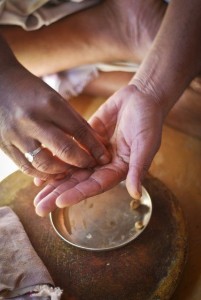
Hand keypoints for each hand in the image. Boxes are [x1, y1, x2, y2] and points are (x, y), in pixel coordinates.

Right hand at [0, 61, 109, 180]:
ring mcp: (16, 134)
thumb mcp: (56, 99)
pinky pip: (26, 168)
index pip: (79, 130)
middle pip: (64, 150)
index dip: (94, 147)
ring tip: (71, 171)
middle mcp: (32, 120)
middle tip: (90, 166)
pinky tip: (52, 174)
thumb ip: (75, 121)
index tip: (104, 157)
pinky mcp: (5, 145)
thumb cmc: (32, 91)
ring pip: (44, 164)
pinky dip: (42, 175)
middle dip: (82, 162)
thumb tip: (96, 142)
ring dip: (62, 172)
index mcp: (49, 104)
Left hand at [34, 84, 163, 215]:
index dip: (78, 193)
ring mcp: (92, 153)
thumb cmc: (149, 121)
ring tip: (35, 195)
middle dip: (59, 194)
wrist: (141, 98)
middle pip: (79, 182)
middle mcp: (103, 165)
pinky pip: (67, 151)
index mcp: (118, 170)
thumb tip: (135, 193)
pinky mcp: (84, 140)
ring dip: (54, 182)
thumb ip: (138, 168)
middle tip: (39, 208)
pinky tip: (39, 167)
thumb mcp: (146, 144)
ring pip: (70, 170)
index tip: (59, 202)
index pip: (95, 185)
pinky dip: (54, 159)